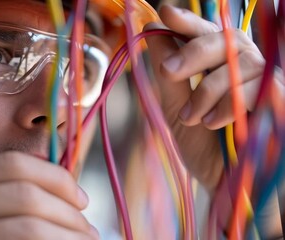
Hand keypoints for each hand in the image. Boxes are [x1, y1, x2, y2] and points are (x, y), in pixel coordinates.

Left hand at [144, 5, 267, 192]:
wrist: (228, 188)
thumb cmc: (205, 150)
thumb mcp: (179, 111)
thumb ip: (169, 76)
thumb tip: (151, 34)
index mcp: (219, 69)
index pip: (206, 34)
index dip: (188, 21)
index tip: (166, 13)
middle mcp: (244, 70)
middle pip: (226, 38)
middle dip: (193, 51)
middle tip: (168, 70)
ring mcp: (266, 84)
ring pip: (239, 62)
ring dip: (208, 89)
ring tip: (192, 117)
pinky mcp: (279, 101)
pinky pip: (257, 87)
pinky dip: (229, 103)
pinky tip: (213, 123)